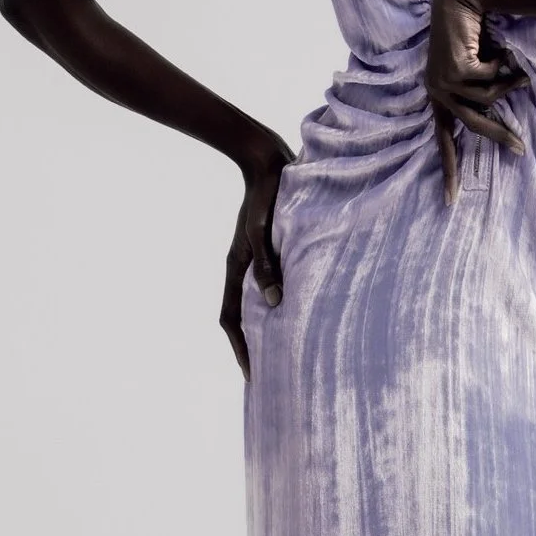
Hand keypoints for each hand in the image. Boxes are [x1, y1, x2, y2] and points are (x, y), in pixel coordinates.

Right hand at [220, 129, 295, 381]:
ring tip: (288, 352)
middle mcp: (244, 268)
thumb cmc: (266, 194)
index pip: (231, 319)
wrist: (268, 160)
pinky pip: (276, 285)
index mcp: (236, 267)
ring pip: (260, 303)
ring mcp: (258, 260)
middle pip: (244, 317)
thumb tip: (275, 302)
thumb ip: (267, 264)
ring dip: (269, 327)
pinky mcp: (274, 250)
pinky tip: (304, 313)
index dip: (240, 348)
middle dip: (254, 346)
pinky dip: (284, 304)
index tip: (253, 375)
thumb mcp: (262, 231)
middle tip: (271, 375)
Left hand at [425, 0, 529, 205]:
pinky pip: (492, 82)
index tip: (451, 200)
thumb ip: (486, 92)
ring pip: (488, 100)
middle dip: (499, 136)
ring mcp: (442, 81)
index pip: (443, 138)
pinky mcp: (454, 70)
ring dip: (509, 84)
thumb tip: (504, 126)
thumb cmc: (475, 31)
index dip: (448, 169)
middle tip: (520, 150)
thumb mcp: (481, 68)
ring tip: (516, 67)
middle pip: (472, 125)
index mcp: (439, 95)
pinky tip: (501, 51)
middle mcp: (436, 91)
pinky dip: (505, 69)